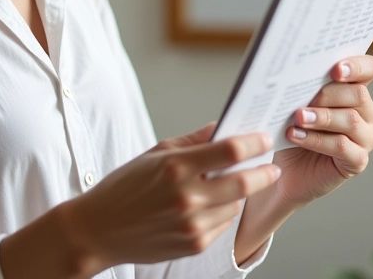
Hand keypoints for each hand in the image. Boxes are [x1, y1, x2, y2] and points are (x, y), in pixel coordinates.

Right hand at [0, 125, 280, 278]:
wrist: (100, 229)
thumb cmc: (125, 187)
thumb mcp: (155, 153)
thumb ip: (193, 141)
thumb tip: (221, 128)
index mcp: (176, 166)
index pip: (229, 151)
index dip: (253, 143)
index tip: (263, 138)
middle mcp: (187, 196)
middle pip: (243, 183)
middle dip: (264, 173)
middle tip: (271, 166)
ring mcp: (192, 224)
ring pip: (235, 205)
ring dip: (241, 193)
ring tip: (233, 182)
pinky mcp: (194, 244)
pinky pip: (222, 224)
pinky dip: (223, 211)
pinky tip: (210, 203)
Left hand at [233, 55, 372, 264]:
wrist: (283, 167)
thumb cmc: (290, 125)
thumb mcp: (294, 100)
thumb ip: (301, 83)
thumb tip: (291, 67)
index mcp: (354, 88)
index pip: (370, 68)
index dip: (357, 66)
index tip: (335, 69)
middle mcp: (366, 111)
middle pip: (359, 94)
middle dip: (328, 94)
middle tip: (302, 99)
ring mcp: (365, 137)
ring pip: (351, 120)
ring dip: (321, 117)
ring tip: (297, 118)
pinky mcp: (357, 161)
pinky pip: (342, 147)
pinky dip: (316, 140)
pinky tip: (295, 136)